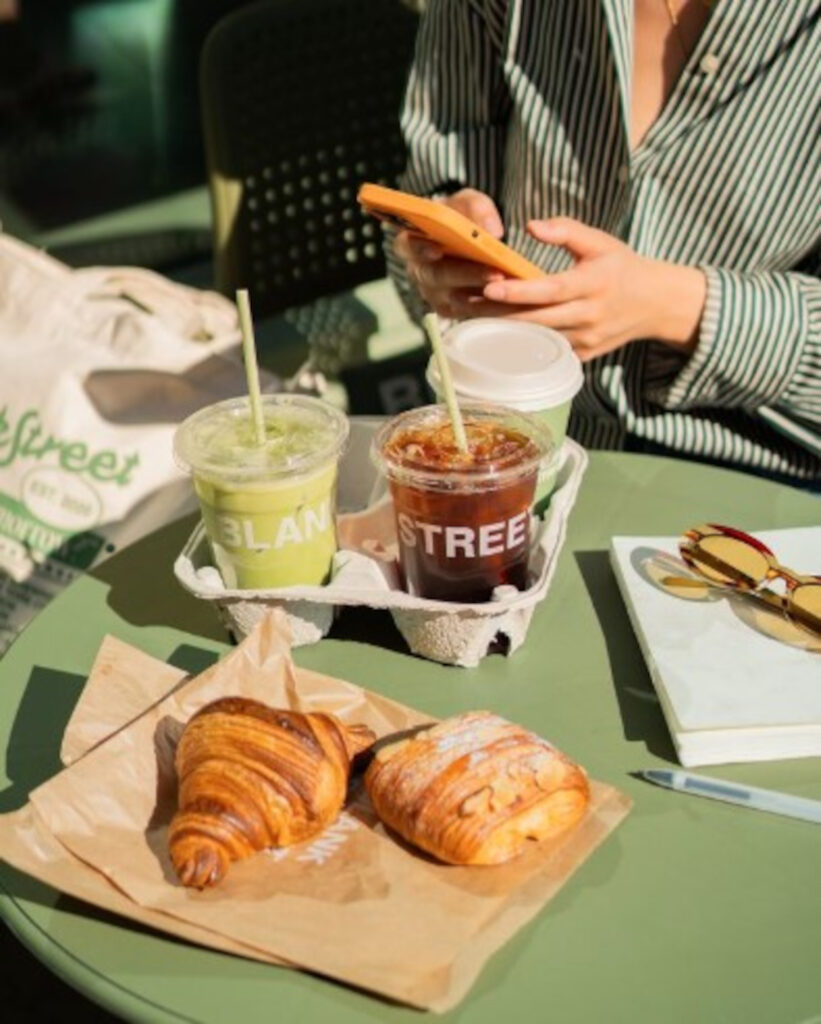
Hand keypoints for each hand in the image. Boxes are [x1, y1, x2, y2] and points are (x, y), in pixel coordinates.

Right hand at [392, 188, 506, 317]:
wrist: (466, 239)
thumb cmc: (460, 217)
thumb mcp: (466, 203)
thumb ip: (477, 209)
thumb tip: (493, 231)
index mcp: (411, 242)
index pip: (408, 246)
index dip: (420, 249)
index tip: (437, 250)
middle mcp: (419, 272)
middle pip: (437, 277)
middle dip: (467, 275)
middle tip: (494, 273)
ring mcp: (434, 294)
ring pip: (456, 300)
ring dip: (483, 296)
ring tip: (509, 287)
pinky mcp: (451, 309)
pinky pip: (470, 313)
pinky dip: (492, 308)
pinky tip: (511, 300)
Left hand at [478, 218, 705, 360]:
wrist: (655, 304)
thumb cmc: (621, 267)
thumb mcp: (600, 241)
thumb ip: (566, 230)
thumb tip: (530, 226)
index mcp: (594, 284)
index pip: (551, 290)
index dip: (520, 291)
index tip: (491, 286)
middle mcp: (589, 316)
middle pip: (536, 319)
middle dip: (497, 313)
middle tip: (463, 302)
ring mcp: (585, 340)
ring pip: (537, 337)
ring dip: (502, 328)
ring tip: (469, 315)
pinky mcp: (582, 356)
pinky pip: (546, 350)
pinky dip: (520, 342)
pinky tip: (493, 333)